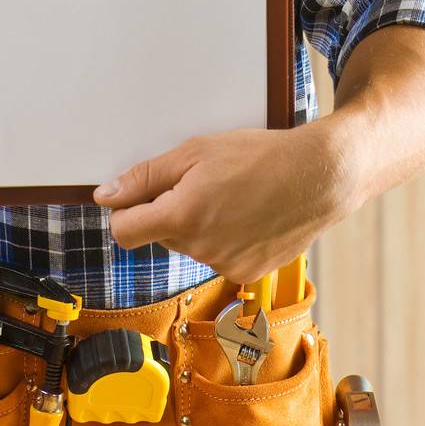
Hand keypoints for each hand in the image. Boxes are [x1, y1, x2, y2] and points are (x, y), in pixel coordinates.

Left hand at [91, 118, 358, 279]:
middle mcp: (200, 248)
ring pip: (189, 245)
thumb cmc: (259, 156)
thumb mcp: (194, 152)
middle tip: (202, 182)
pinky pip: (217, 256)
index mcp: (181, 217)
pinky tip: (247, 215)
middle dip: (169, 211)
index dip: (127, 210)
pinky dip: (224, 238)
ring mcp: (224, 265)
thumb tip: (105, 196)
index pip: (124, 231)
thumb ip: (145, 178)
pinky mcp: (246, 273)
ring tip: (232, 196)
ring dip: (198, 224)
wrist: (319, 177)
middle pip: (159, 235)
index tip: (141, 195)